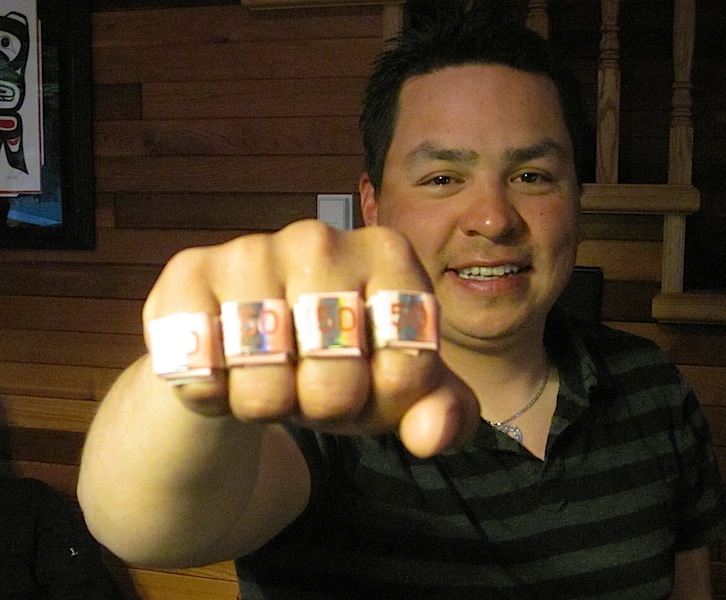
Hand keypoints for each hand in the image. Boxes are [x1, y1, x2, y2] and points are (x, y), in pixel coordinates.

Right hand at [142, 220, 479, 457]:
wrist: (248, 347)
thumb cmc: (336, 361)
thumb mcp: (399, 388)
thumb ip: (442, 411)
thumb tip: (432, 434)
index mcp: (389, 255)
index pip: (408, 368)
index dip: (386, 401)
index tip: (369, 383)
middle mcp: (320, 240)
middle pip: (335, 384)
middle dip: (325, 409)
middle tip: (311, 385)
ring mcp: (250, 251)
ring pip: (266, 389)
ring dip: (268, 408)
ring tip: (269, 379)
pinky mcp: (188, 274)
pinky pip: (202, 375)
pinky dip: (212, 397)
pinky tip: (222, 371)